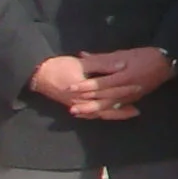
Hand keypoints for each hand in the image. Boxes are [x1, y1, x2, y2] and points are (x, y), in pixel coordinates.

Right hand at [29, 52, 145, 119]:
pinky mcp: (75, 106)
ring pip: (100, 113)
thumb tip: (122, 65)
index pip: (110, 92)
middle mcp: (82, 103)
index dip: (125, 90)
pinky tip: (111, 114)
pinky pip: (91, 114)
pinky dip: (103, 115)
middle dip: (123, 107)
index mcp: (86, 91)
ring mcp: (78, 106)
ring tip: (131, 112)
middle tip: (139, 108)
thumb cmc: (60, 67)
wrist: (38, 75)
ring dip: (116, 113)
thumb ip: (103, 64)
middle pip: (107, 107)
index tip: (139, 87)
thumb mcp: (82, 63)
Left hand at [77, 48, 176, 104]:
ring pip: (109, 106)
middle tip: (71, 108)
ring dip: (93, 111)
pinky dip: (105, 112)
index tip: (70, 88)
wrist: (168, 64)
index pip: (100, 83)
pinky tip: (94, 115)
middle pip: (103, 99)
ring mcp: (131, 96)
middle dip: (86, 104)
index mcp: (124, 76)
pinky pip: (117, 108)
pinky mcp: (133, 99)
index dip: (85, 86)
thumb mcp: (124, 53)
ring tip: (79, 113)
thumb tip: (82, 55)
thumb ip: (103, 58)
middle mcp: (127, 89)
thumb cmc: (146, 56)